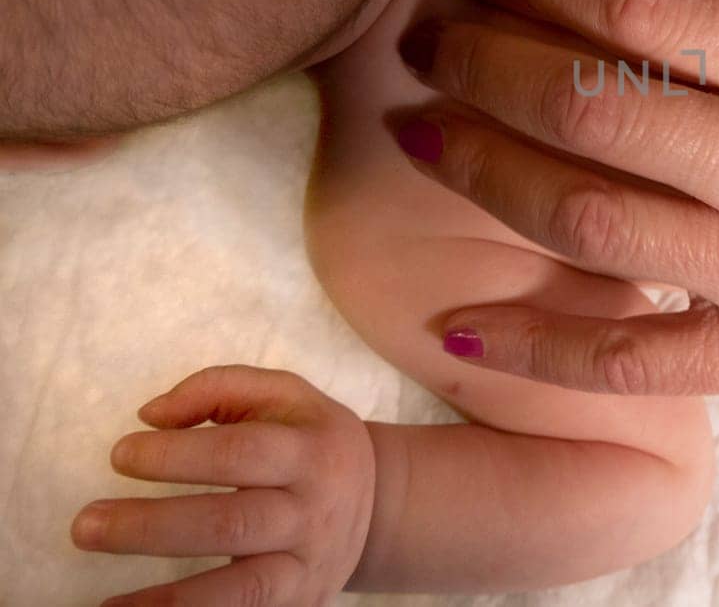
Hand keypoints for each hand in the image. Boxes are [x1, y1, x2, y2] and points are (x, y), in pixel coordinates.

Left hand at [72, 366, 374, 606]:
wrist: (379, 502)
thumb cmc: (312, 442)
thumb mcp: (287, 396)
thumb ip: (221, 387)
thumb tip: (151, 416)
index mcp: (311, 449)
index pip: (241, 451)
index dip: (177, 455)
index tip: (120, 455)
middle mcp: (314, 509)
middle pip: (232, 524)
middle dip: (153, 527)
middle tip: (85, 524)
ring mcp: (307, 563)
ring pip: (240, 588)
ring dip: (168, 600)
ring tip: (104, 605)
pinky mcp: (299, 601)